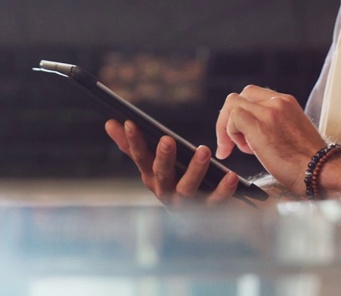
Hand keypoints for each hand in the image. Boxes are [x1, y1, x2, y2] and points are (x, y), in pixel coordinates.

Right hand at [105, 119, 239, 204]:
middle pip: (162, 174)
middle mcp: (165, 192)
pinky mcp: (207, 211)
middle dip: (164, 157)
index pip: (139, 157)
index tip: (131, 122)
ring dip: (195, 170)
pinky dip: (223, 190)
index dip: (133, 141)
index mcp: (151, 177)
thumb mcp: (151, 163)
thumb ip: (131, 145)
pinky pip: (215, 201)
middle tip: (167, 140)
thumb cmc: (170, 179)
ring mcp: (185, 203)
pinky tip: (231, 176)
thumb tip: (109, 123)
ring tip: (203, 150)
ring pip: (188, 189)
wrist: (196, 217)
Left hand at [215, 85, 327, 195]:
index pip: (253, 95)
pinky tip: (245, 150)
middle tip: (233, 143)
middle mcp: (278, 102)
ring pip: (232, 104)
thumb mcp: (292, 133)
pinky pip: (233, 118)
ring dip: (229, 127)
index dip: (243, 113)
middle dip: (230, 118)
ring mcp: (270, 111)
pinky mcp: (260, 125)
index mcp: (286, 102)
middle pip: (240, 96)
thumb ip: (274, 125)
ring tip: (244, 149)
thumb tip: (251, 132)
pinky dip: (230, 133)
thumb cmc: (309, 162)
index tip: (242, 135)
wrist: (322, 171)